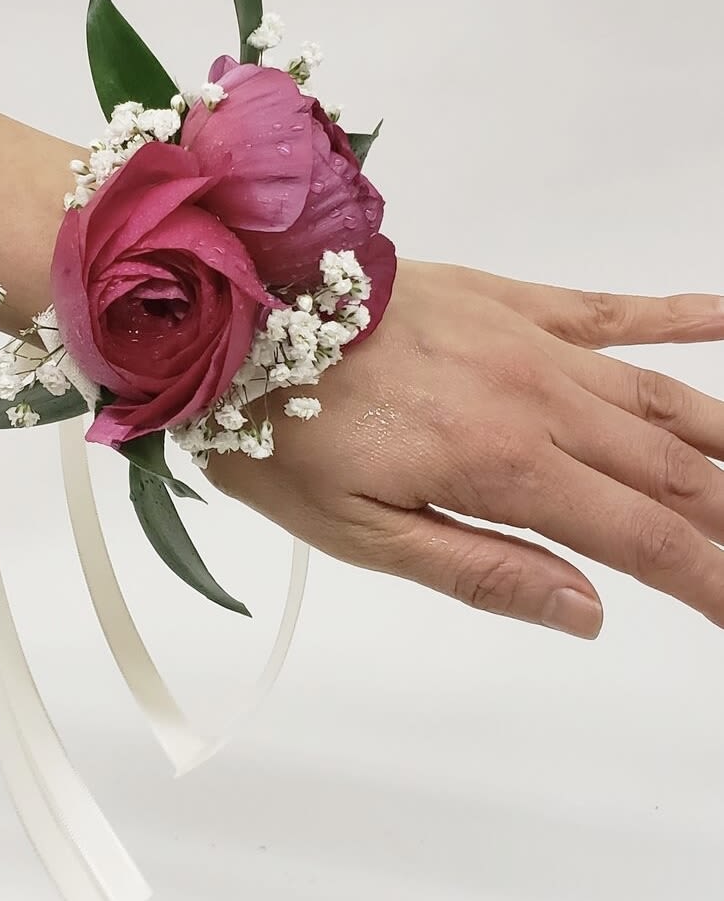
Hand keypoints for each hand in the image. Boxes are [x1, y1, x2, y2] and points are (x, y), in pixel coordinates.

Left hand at [206, 259, 723, 638]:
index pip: (641, 536)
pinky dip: (674, 314)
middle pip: (666, 469)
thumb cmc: (281, 431)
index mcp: (502, 465)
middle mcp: (537, 398)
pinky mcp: (505, 300)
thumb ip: (482, 569)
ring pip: (655, 395)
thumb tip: (589, 611)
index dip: (712, 579)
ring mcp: (527, 341)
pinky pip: (605, 306)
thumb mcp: (361, 531)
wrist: (236, 312)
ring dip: (721, 440)